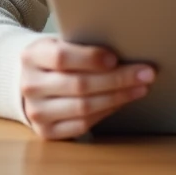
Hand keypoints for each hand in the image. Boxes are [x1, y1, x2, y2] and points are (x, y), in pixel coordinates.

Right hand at [20, 36, 155, 140]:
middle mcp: (30, 86)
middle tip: (146, 73)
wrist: (29, 80)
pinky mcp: (46, 131)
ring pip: (83, 108)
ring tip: (140, 88)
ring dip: (118, 97)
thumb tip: (124, 50)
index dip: (91, 58)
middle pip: (79, 85)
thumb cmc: (54, 58)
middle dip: (118, 79)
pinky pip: (82, 125)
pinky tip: (122, 101)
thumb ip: (82, 45)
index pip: (61, 58)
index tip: (115, 58)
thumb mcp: (59, 42)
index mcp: (31, 57)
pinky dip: (106, 112)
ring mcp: (36, 112)